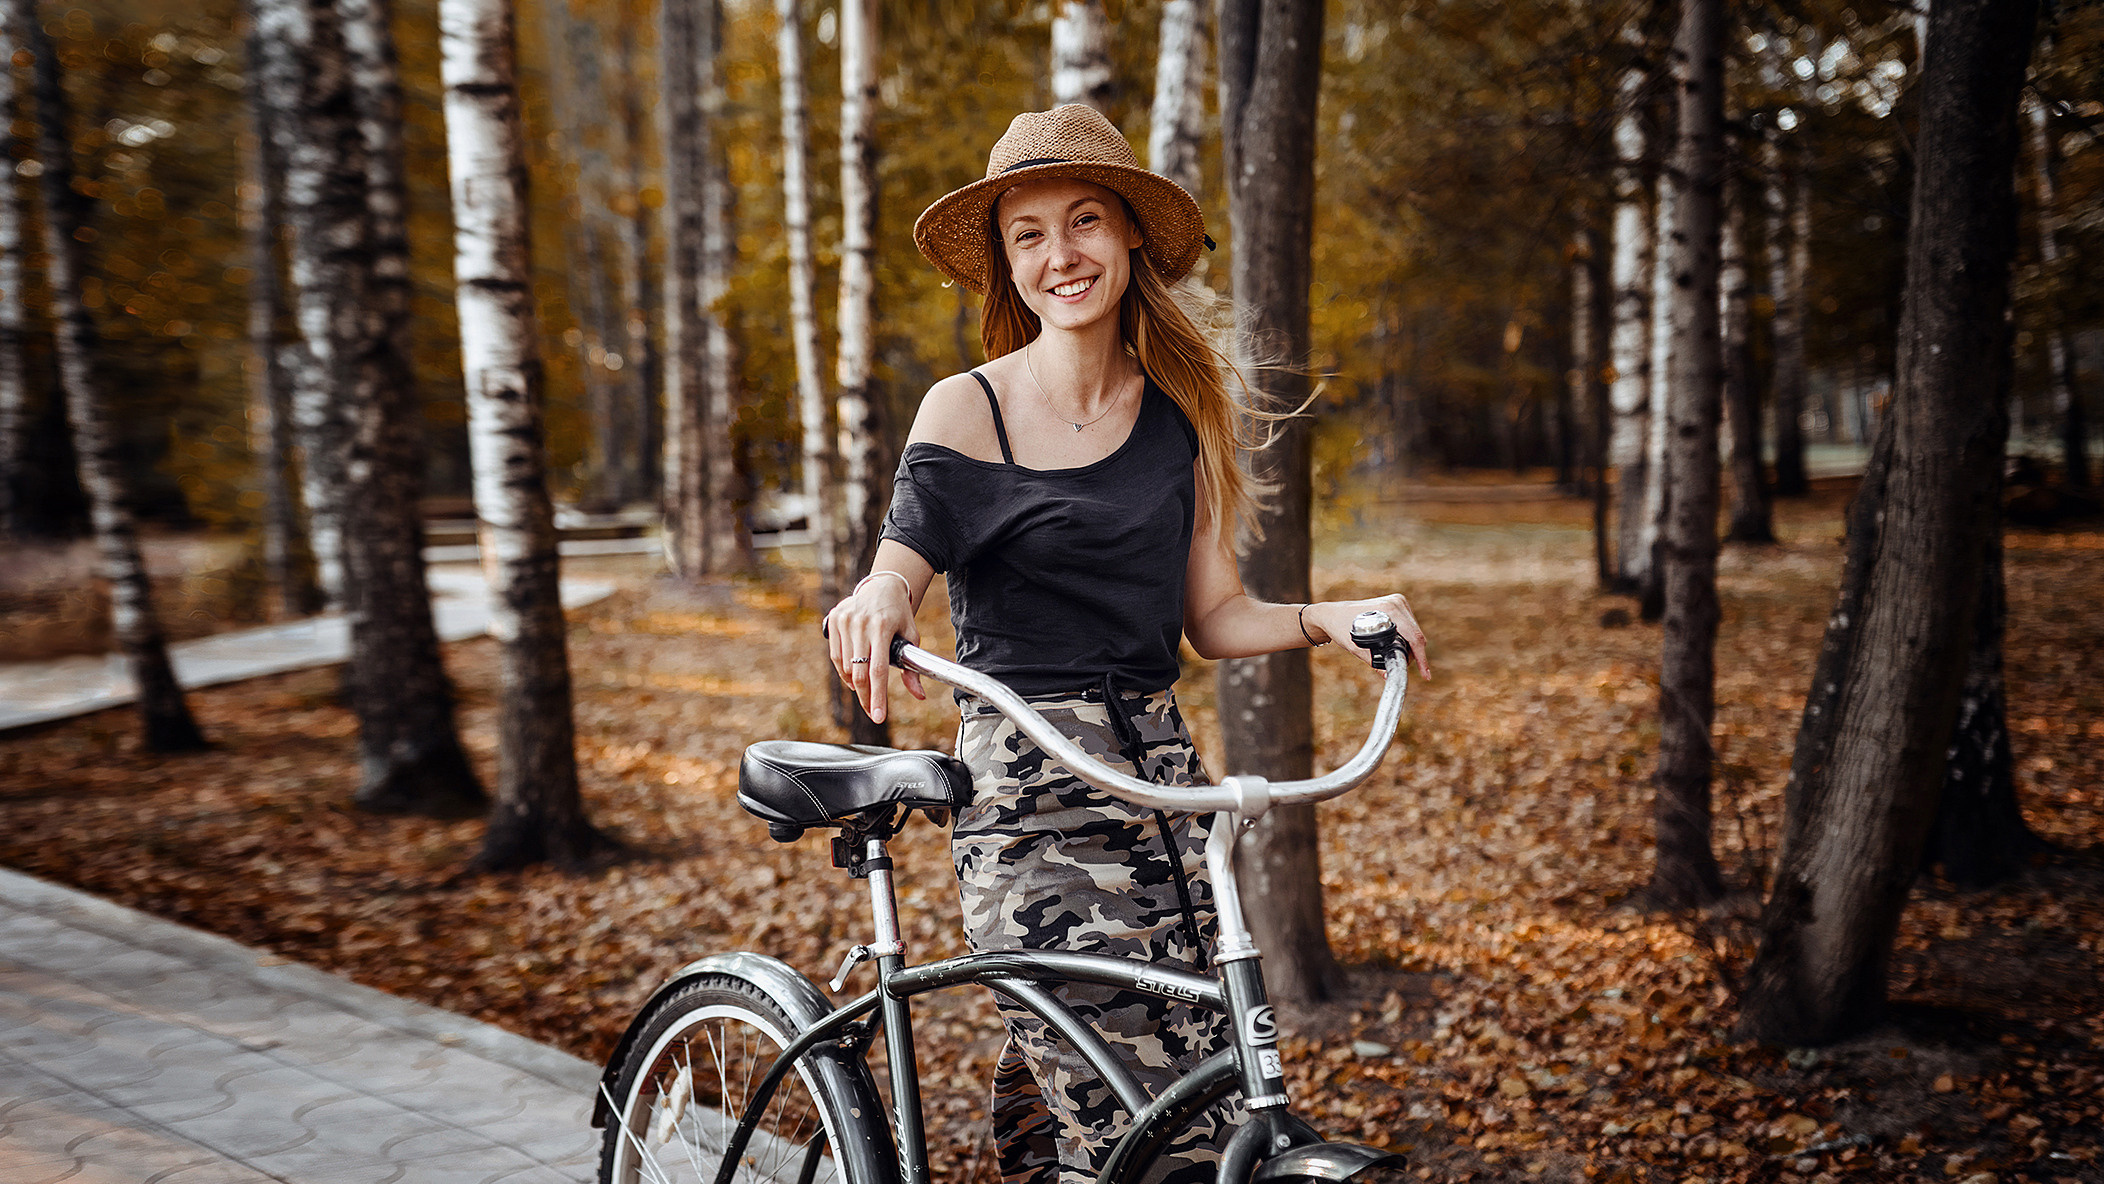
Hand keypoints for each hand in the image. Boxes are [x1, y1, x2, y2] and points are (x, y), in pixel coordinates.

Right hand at [824, 576, 925, 723]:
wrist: (882, 586)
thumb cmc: (899, 614)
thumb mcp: (911, 637)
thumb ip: (912, 668)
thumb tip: (919, 695)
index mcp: (882, 627)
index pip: (878, 670)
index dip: (878, 696)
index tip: (879, 716)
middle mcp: (861, 623)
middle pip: (859, 673)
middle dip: (866, 698)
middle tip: (873, 712)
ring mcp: (845, 621)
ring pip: (846, 667)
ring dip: (855, 685)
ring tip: (866, 692)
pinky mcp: (834, 620)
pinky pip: (836, 656)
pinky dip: (844, 672)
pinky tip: (853, 677)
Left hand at [1302, 594, 1430, 677]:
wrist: (1331, 615)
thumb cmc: (1340, 628)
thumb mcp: (1356, 647)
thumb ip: (1374, 661)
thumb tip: (1388, 675)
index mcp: (1390, 609)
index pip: (1414, 637)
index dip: (1421, 658)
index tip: (1425, 675)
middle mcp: (1397, 603)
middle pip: (1416, 635)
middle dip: (1411, 655)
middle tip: (1398, 668)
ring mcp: (1398, 602)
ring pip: (1414, 632)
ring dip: (1408, 647)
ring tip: (1392, 657)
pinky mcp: (1396, 605)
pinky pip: (1409, 627)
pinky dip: (1404, 639)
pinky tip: (1394, 646)